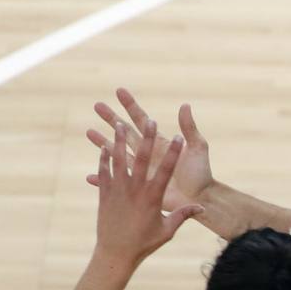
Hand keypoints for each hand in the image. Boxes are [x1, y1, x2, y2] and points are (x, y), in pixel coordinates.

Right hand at [87, 88, 213, 212]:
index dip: (131, 106)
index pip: (142, 120)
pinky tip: (89, 176)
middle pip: (126, 132)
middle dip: (112, 119)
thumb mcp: (198, 148)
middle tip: (97, 105)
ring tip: (88, 131)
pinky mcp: (139, 188)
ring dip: (103, 143)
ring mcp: (142, 170)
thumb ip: (190, 129)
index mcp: (161, 143)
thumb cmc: (202, 174)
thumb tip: (184, 105)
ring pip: (118, 154)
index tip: (119, 91)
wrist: (201, 198)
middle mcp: (149, 154)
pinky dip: (104, 180)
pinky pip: (117, 183)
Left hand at [93, 120, 202, 267]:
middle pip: (142, 158)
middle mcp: (134, 190)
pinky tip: (104, 146)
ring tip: (118, 124)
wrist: (115, 253)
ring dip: (118, 141)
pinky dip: (104, 158)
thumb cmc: (144, 243)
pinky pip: (104, 172)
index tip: (179, 137)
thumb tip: (202, 208)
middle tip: (150, 120)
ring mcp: (117, 191)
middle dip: (146, 137)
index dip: (173, 152)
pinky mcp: (104, 194)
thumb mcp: (167, 230)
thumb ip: (183, 216)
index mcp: (152, 198)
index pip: (166, 170)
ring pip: (118, 160)